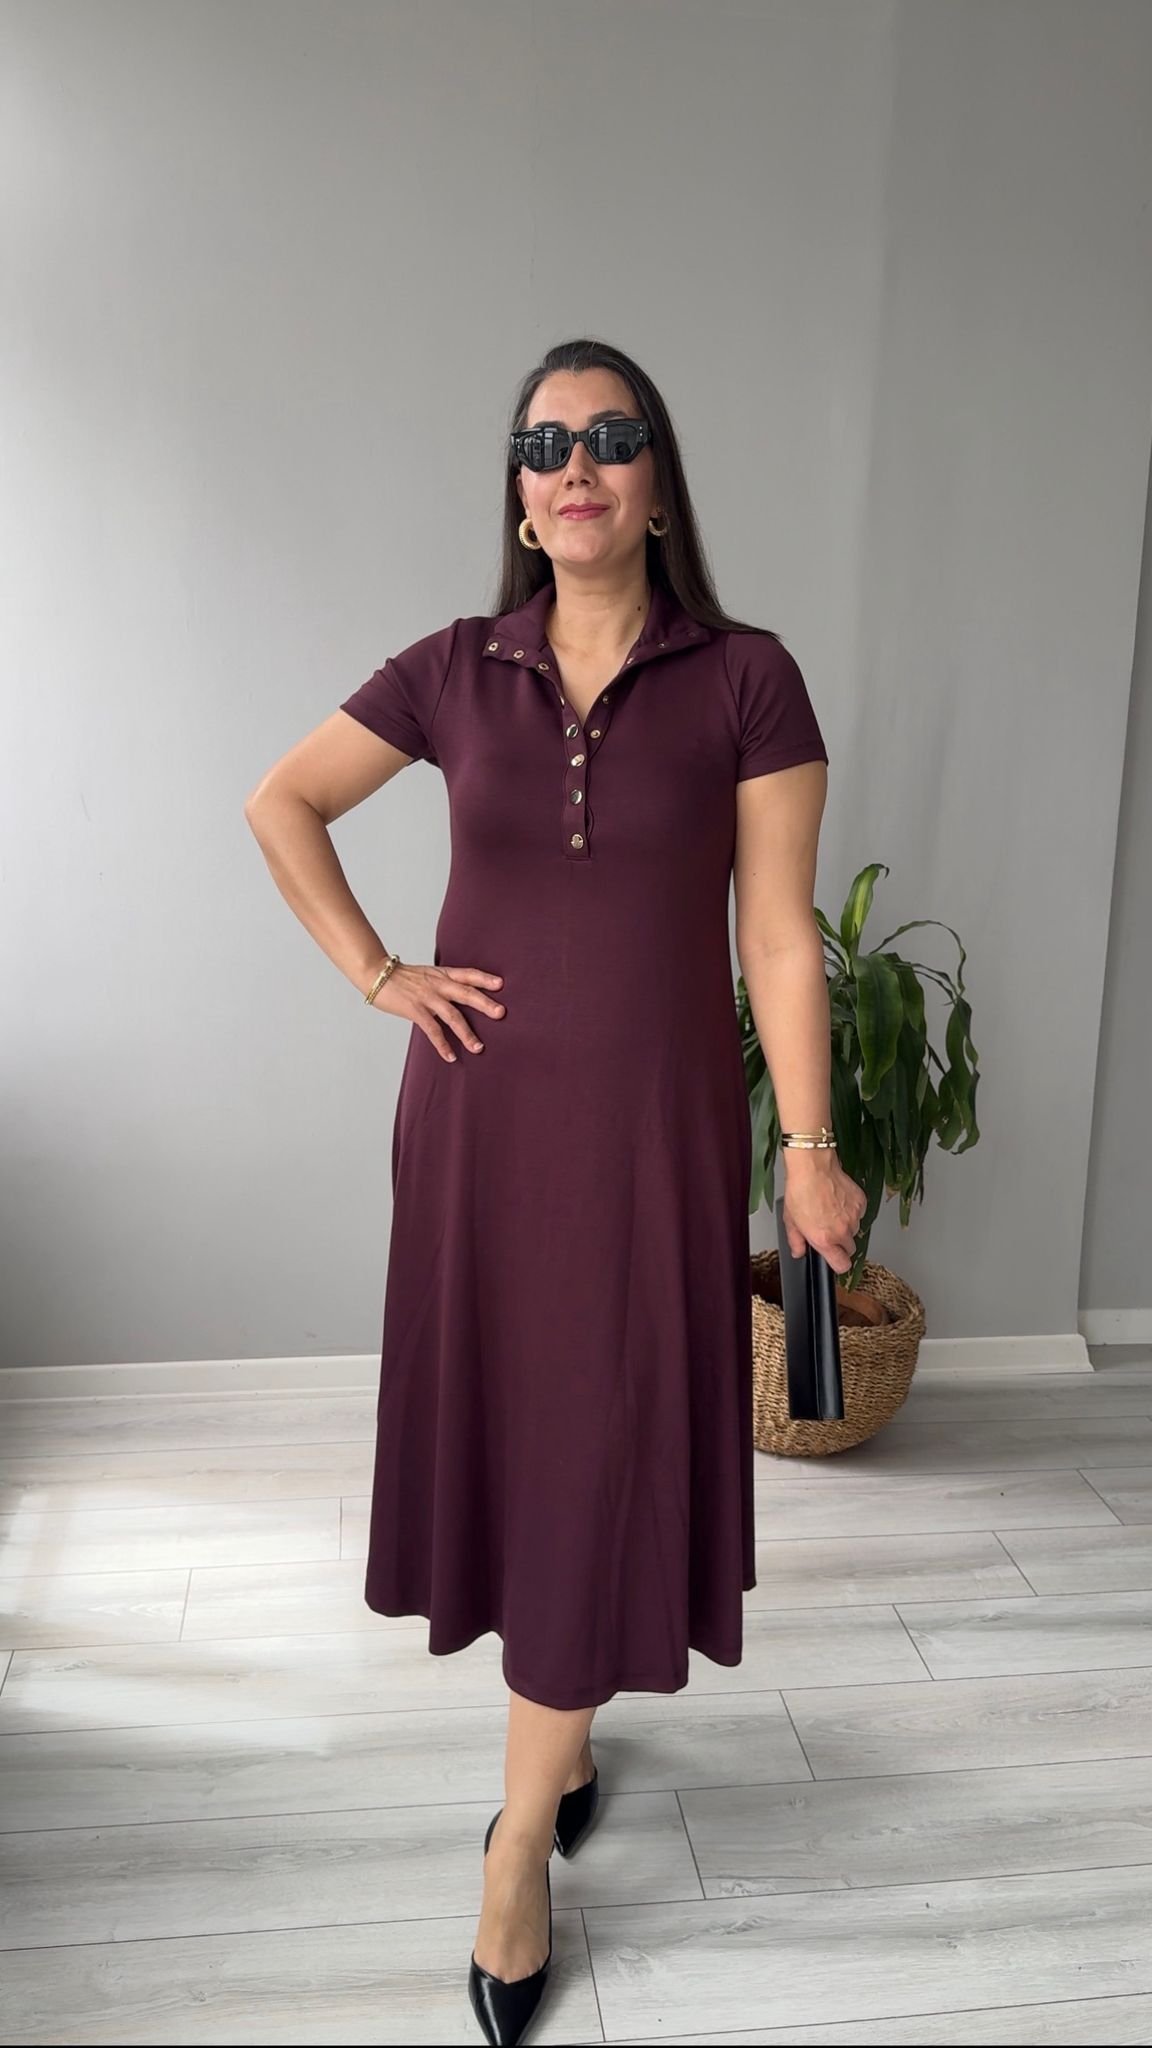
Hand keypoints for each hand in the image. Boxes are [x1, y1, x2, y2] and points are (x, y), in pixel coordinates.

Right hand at [369, 962, 504, 1061]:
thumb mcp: (427, 974)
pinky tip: (450, 1056)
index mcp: (442, 974)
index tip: (501, 985)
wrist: (376, 974)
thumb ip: (442, 982)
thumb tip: (458, 994)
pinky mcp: (415, 1010)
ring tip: (478, 1048)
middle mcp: (438, 984)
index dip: (485, 978)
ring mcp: (427, 997)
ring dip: (467, 1033)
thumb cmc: (401, 977)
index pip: (468, 974)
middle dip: (484, 1004)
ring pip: (453, 1016)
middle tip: (501, 1014)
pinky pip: (432, 1030)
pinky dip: (442, 1044)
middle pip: (466, 993)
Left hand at [781, 1153, 867, 1274]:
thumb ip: (796, 1241)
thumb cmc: (800, 1190)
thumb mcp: (790, 1220)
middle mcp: (842, 1231)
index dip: (838, 1263)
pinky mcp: (861, 1203)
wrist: (813, 1167)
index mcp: (824, 1240)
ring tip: (831, 1211)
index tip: (834, 1257)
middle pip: (850, 1248)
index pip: (842, 1265)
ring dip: (846, 1225)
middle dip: (841, 1243)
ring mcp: (854, 1217)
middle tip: (829, 1229)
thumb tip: (798, 1252)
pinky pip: (859, 1213)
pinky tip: (838, 1200)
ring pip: (855, 1230)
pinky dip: (851, 1210)